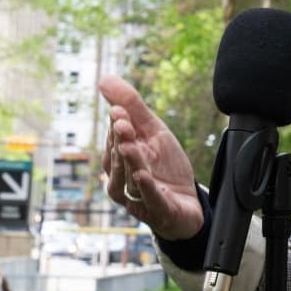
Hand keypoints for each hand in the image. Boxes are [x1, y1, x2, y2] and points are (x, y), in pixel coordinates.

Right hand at [99, 75, 203, 240]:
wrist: (186, 202)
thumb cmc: (164, 166)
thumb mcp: (153, 132)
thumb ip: (132, 107)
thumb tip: (104, 79)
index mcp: (118, 160)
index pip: (115, 139)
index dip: (118, 125)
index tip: (119, 109)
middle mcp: (121, 181)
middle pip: (120, 159)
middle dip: (121, 140)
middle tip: (122, 123)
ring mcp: (138, 198)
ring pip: (130, 180)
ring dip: (131, 161)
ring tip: (130, 145)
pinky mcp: (158, 211)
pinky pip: (149, 200)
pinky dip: (145, 188)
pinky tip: (143, 175)